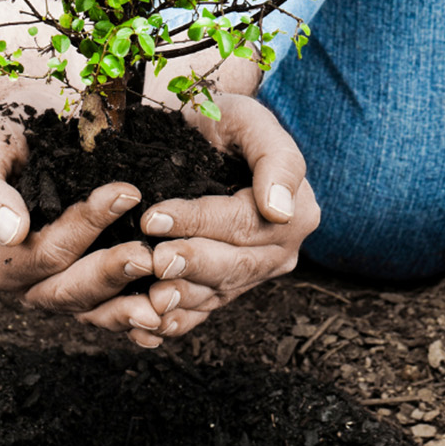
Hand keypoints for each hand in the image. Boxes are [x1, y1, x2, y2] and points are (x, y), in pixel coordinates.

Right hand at [0, 79, 167, 347]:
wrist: (36, 129)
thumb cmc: (7, 137)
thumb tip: (10, 230)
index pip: (45, 252)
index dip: (84, 227)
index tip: (126, 193)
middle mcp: (30, 284)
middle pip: (70, 290)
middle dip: (110, 274)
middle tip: (148, 255)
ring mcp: (63, 290)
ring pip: (95, 310)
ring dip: (130, 308)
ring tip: (166, 298)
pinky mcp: (93, 289)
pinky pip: (113, 313)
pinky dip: (137, 320)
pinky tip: (167, 320)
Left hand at [140, 91, 318, 339]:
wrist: (202, 137)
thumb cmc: (224, 120)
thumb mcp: (250, 120)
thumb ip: (276, 158)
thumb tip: (280, 209)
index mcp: (295, 212)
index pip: (244, 223)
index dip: (199, 221)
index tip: (155, 216)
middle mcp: (278, 250)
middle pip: (234, 265)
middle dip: (191, 264)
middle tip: (153, 260)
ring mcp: (251, 274)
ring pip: (217, 294)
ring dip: (183, 299)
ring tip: (150, 297)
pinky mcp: (224, 289)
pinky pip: (202, 312)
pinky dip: (177, 321)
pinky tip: (149, 326)